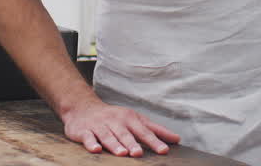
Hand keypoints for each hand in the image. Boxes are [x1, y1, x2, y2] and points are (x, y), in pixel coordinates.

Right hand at [62, 99, 179, 156]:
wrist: (83, 108)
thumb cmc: (114, 117)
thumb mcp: (136, 120)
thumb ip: (155, 130)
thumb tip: (177, 139)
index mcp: (129, 119)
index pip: (144, 131)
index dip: (154, 141)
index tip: (164, 150)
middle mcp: (115, 122)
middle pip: (125, 134)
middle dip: (132, 144)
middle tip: (139, 153)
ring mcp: (99, 126)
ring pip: (108, 136)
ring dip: (115, 144)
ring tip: (122, 153)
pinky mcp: (84, 131)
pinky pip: (88, 137)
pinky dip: (91, 143)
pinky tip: (96, 149)